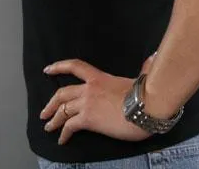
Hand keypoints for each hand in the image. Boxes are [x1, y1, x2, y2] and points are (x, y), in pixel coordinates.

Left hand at [39, 57, 156, 144]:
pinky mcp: (88, 119)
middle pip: (62, 93)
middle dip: (51, 104)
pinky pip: (69, 126)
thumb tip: (153, 57)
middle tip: (44, 112)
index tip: (47, 70)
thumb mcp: (141, 77)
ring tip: (49, 127)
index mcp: (99, 77)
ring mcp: (87, 103)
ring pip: (62, 110)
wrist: (147, 107)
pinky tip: (62, 140)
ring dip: (54, 120)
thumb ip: (144, 68)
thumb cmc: (147, 94)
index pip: (74, 67)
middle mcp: (89, 89)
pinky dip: (63, 134)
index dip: (59, 67)